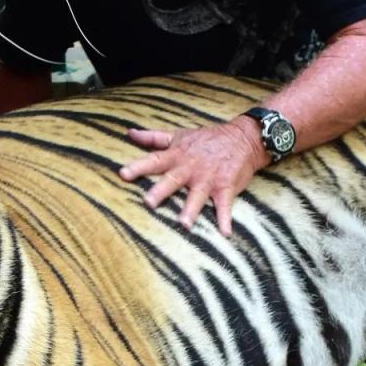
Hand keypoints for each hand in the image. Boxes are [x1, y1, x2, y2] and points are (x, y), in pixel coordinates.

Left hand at [118, 119, 269, 235]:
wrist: (242, 139)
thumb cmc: (206, 139)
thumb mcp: (178, 135)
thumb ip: (153, 137)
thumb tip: (129, 133)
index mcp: (177, 156)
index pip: (154, 161)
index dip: (138, 167)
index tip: (123, 174)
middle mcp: (190, 168)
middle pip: (173, 180)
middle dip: (160, 191)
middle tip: (148, 202)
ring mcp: (209, 179)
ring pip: (197, 195)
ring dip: (191, 209)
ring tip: (184, 224)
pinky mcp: (226, 187)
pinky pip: (225, 205)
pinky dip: (225, 218)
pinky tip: (225, 233)